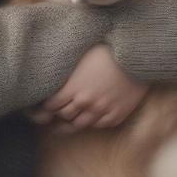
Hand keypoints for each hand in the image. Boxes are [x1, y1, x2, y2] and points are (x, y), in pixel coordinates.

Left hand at [23, 44, 147, 134]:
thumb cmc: (106, 49)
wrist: (135, 54)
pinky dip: (92, 123)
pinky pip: (100, 125)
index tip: (41, 105)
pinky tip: (88, 120)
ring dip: (70, 125)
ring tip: (62, 127)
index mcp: (72, 87)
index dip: (44, 106)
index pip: (51, 105)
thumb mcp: (80, 56)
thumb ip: (66, 71)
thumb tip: (51, 72)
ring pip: (81, 124)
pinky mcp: (117, 114)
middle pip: (64, 116)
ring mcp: (102, 110)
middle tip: (49, 116)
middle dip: (56, 115)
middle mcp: (85, 102)